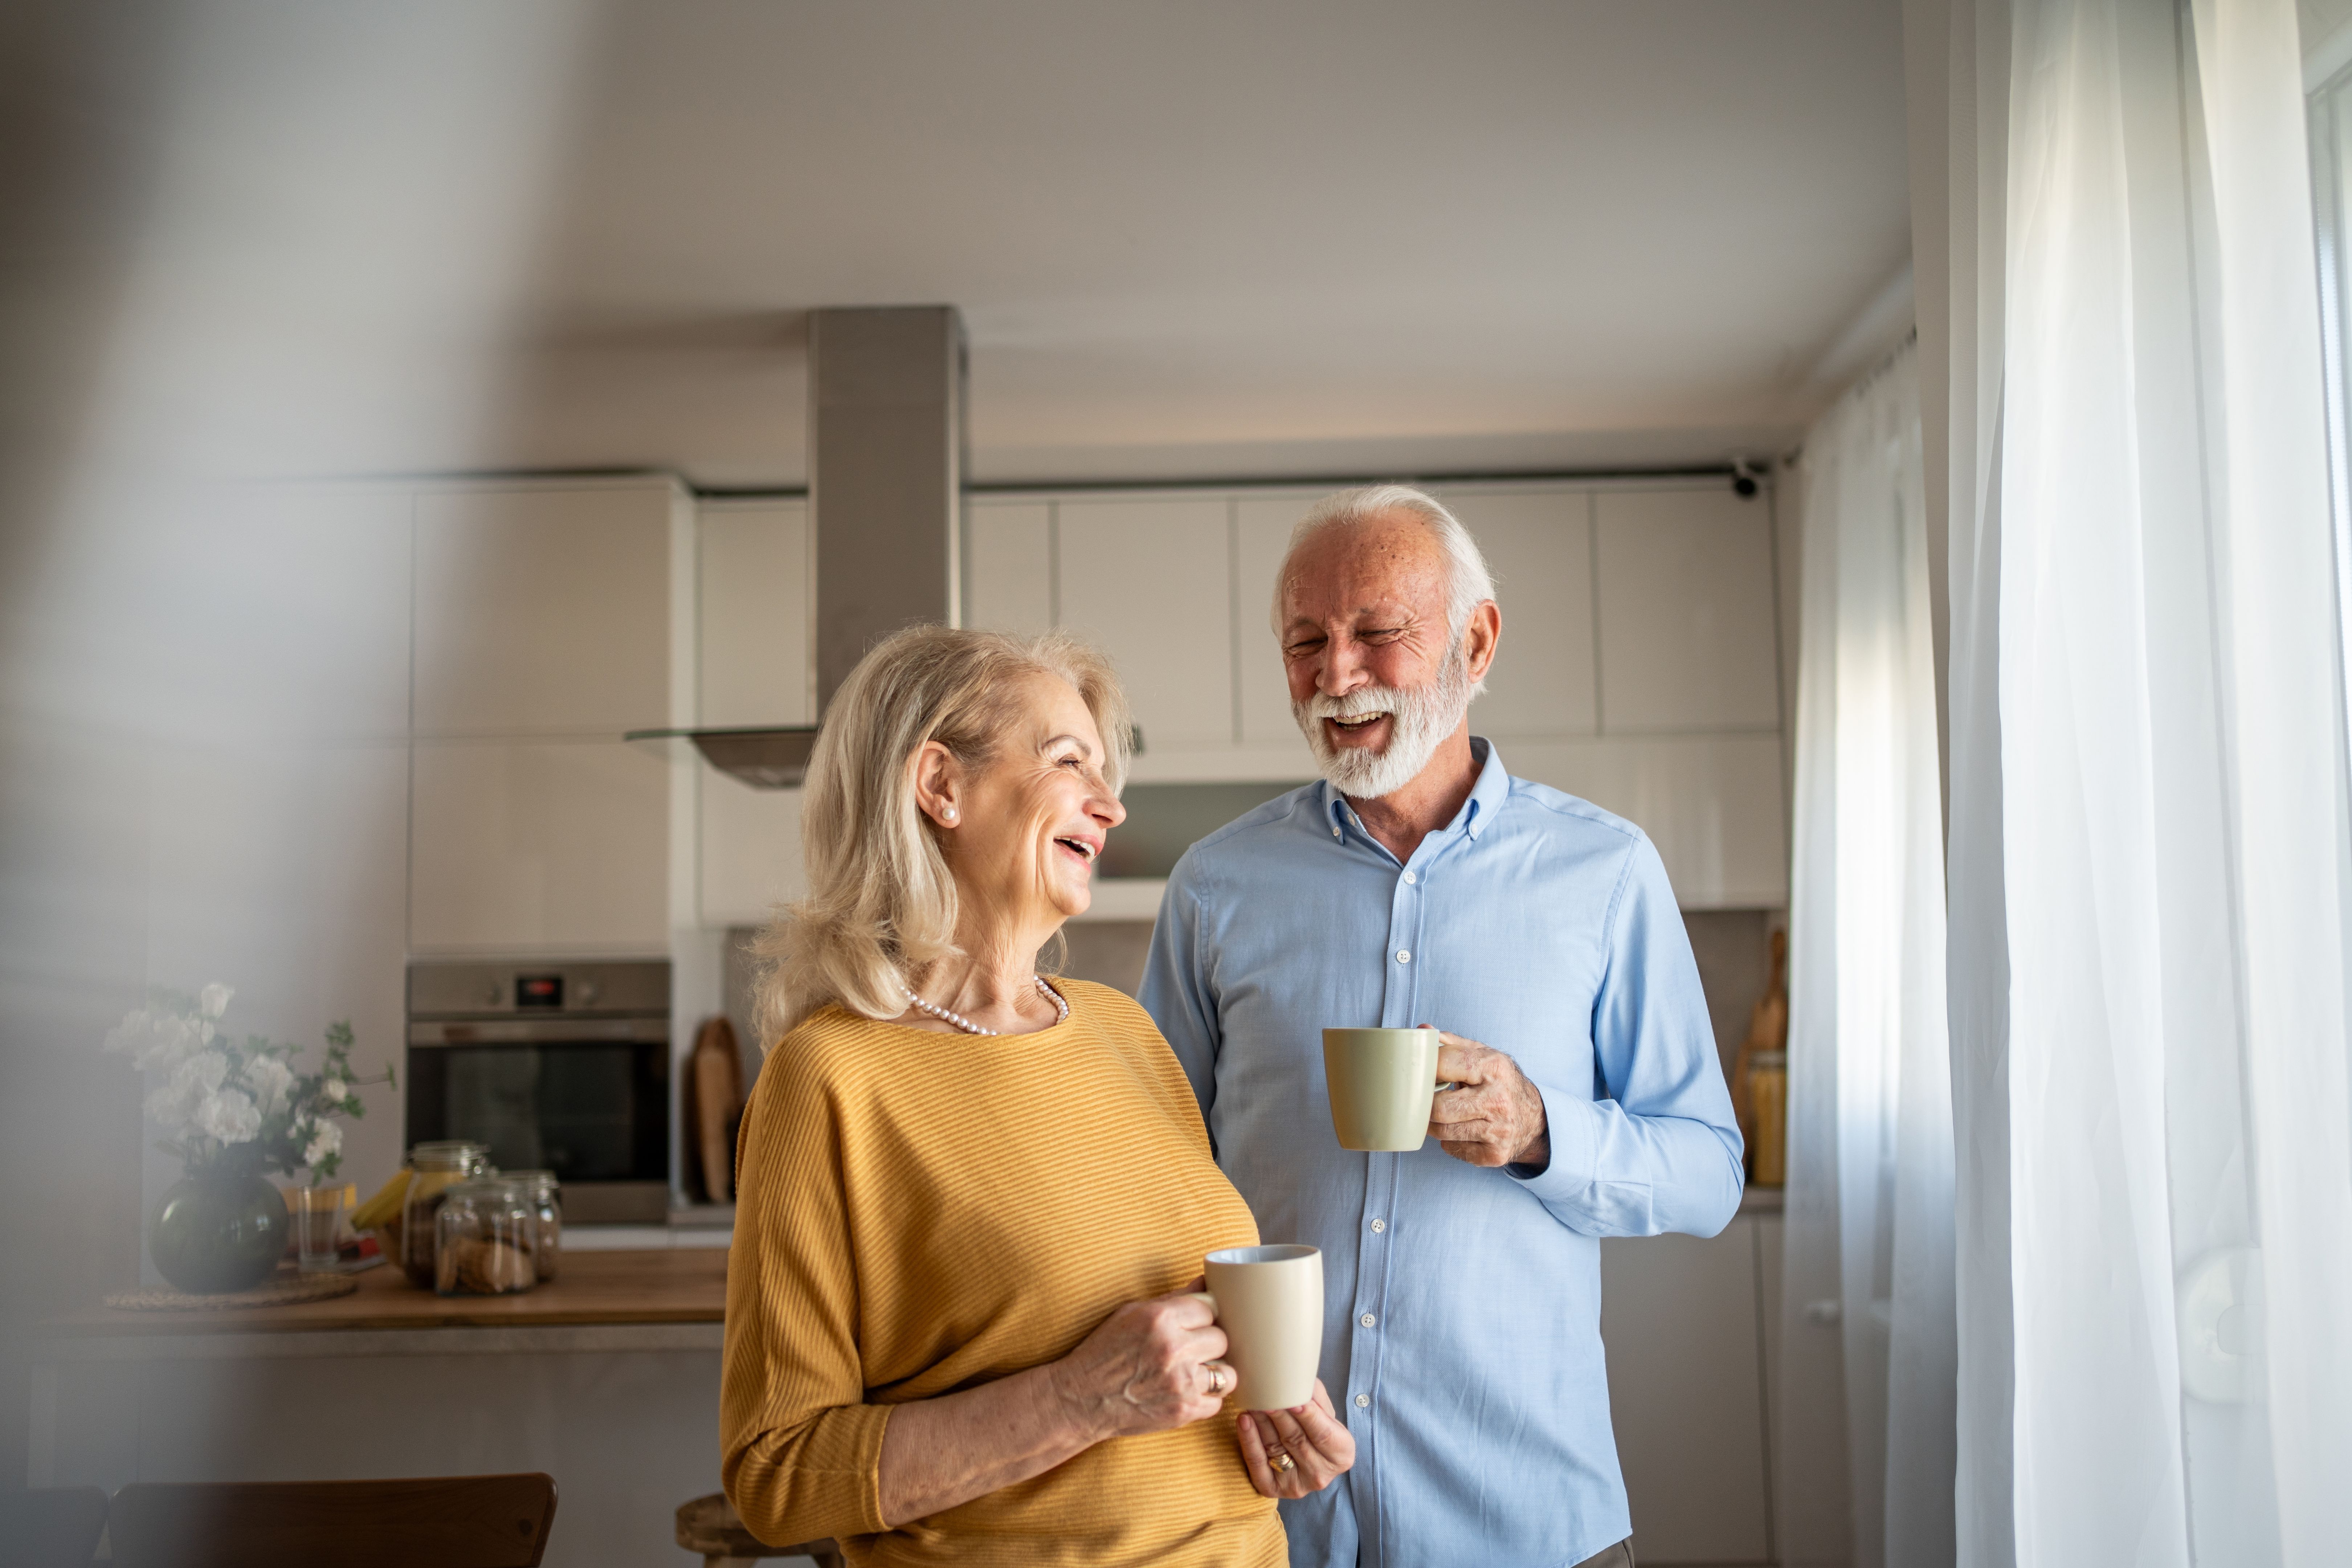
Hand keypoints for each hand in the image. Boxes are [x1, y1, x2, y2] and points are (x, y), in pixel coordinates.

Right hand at [1050, 1281, 1231, 1441]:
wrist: (1082, 1398)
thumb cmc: (1105, 1352)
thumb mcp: (1131, 1314)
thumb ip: (1173, 1299)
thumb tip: (1206, 1282)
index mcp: (1160, 1318)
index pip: (1210, 1308)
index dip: (1202, 1318)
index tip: (1191, 1326)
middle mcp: (1173, 1348)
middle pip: (1221, 1338)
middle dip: (1207, 1344)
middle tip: (1189, 1351)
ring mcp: (1181, 1382)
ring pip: (1228, 1372)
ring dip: (1213, 1372)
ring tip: (1192, 1373)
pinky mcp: (1184, 1410)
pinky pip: (1217, 1402)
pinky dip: (1205, 1399)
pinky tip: (1185, 1393)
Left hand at [1237, 1380, 1354, 1498]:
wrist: (1307, 1457)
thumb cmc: (1317, 1428)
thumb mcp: (1325, 1412)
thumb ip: (1316, 1395)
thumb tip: (1300, 1376)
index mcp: (1342, 1455)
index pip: (1323, 1434)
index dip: (1309, 1417)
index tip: (1294, 1399)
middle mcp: (1321, 1475)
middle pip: (1297, 1440)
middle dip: (1279, 1414)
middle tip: (1265, 1392)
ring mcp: (1296, 1486)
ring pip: (1275, 1448)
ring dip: (1261, 1422)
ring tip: (1252, 1399)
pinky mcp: (1272, 1489)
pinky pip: (1258, 1464)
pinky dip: (1249, 1441)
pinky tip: (1244, 1420)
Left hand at [1426, 1029, 1549, 1169]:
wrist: (1534, 1118)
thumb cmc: (1500, 1082)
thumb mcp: (1484, 1055)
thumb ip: (1452, 1044)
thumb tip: (1423, 1031)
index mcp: (1494, 1066)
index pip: (1444, 1064)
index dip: (1425, 1069)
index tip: (1420, 1073)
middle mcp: (1498, 1099)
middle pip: (1439, 1107)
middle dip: (1426, 1104)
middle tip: (1425, 1099)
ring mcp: (1498, 1130)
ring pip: (1442, 1131)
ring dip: (1433, 1123)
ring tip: (1439, 1113)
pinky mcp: (1494, 1154)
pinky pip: (1452, 1149)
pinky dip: (1449, 1140)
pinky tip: (1459, 1129)